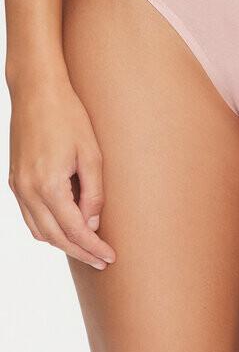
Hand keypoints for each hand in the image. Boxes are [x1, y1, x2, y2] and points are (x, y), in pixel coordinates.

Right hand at [8, 77, 115, 269]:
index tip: (110, 257)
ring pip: (39, 230)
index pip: (74, 231)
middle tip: (102, 260)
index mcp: (48, 185)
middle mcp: (27, 190)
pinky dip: (47, 228)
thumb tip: (92, 224)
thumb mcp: (91, 154)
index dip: (93, 247)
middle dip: (80, 252)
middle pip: (55, 237)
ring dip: (63, 243)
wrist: (36, 91)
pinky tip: (65, 228)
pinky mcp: (14, 179)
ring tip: (87, 248)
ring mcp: (17, 186)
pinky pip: (29, 216)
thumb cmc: (68, 116)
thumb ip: (93, 193)